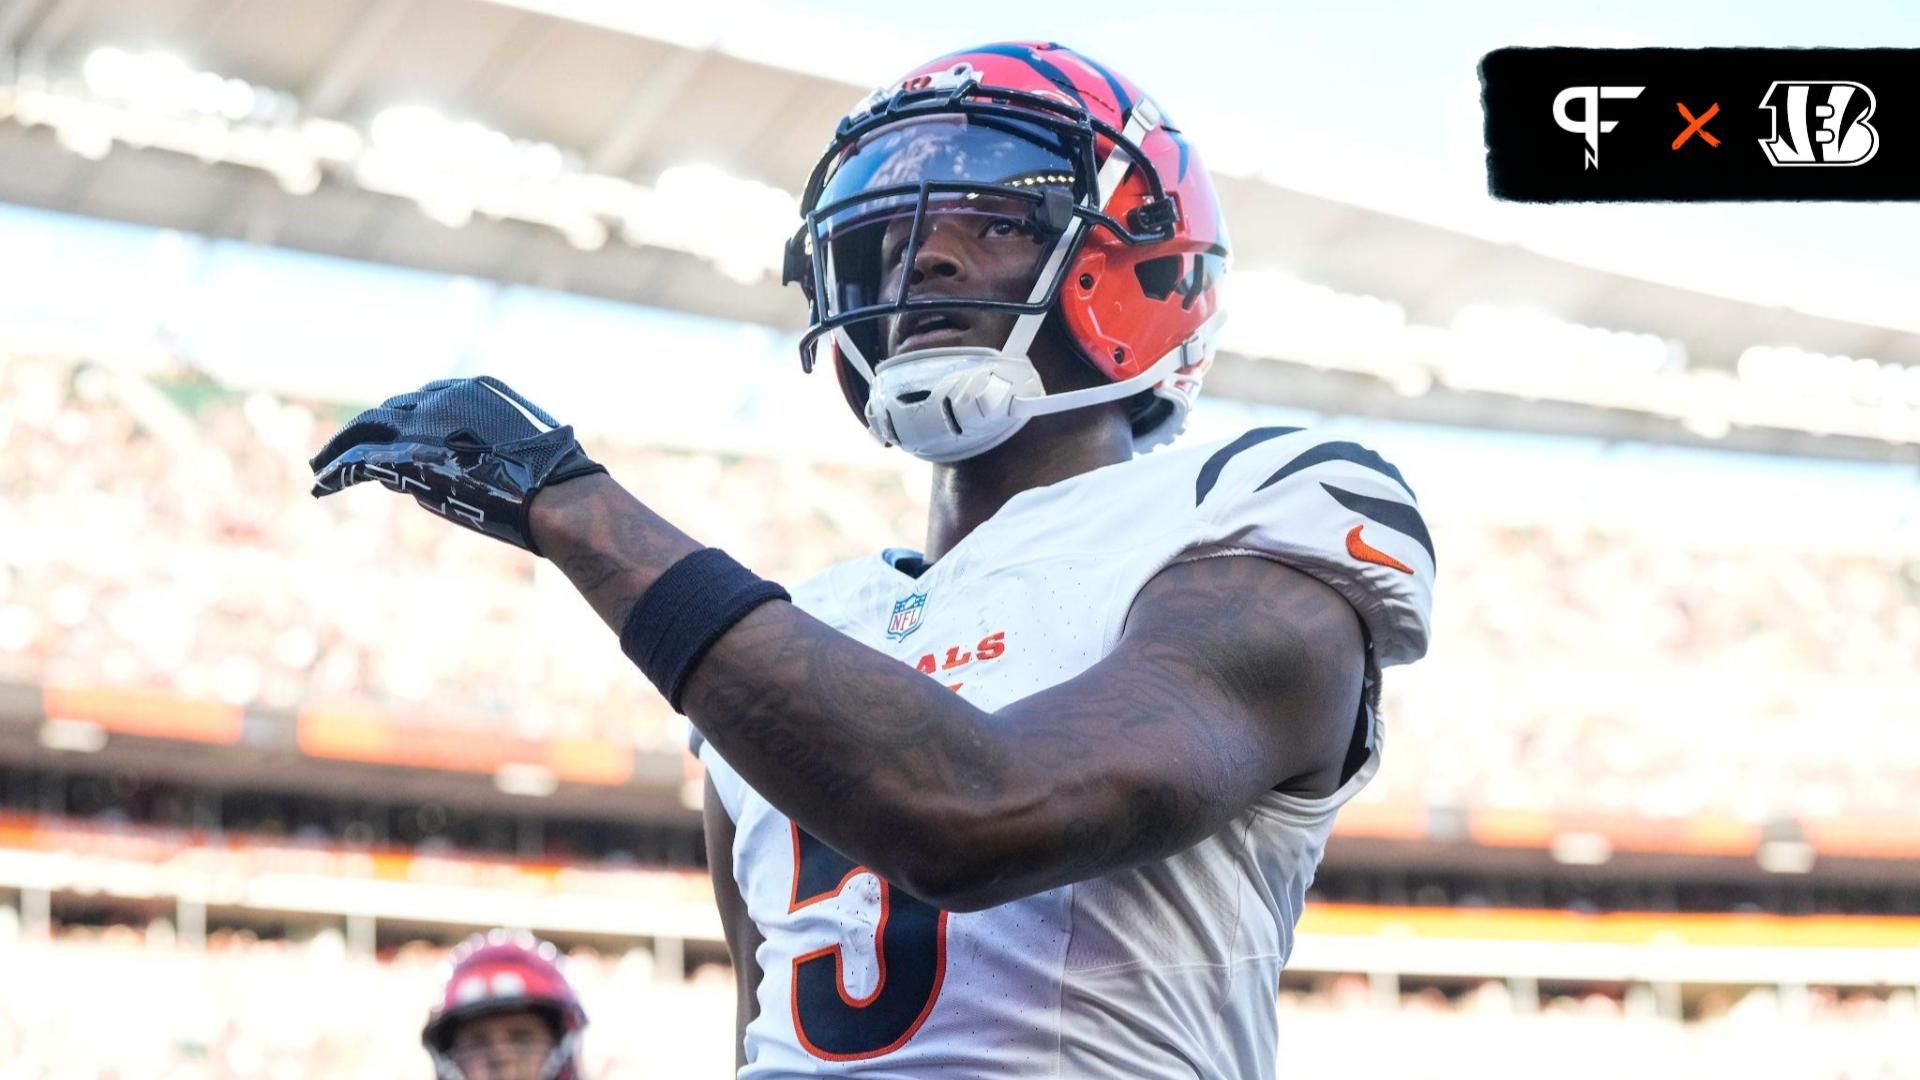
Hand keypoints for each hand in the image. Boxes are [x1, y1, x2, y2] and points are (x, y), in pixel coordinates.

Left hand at [309, 376, 605, 553]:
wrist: (556, 496)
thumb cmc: (552, 479)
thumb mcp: (521, 445)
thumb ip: (485, 443)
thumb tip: (462, 460)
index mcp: (473, 390)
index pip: (424, 400)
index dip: (404, 420)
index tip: (392, 436)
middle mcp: (442, 400)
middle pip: (389, 410)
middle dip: (364, 430)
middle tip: (344, 447)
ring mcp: (423, 427)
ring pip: (366, 430)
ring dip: (341, 447)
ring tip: (321, 466)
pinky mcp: (408, 459)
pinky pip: (361, 462)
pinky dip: (339, 472)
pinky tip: (324, 484)